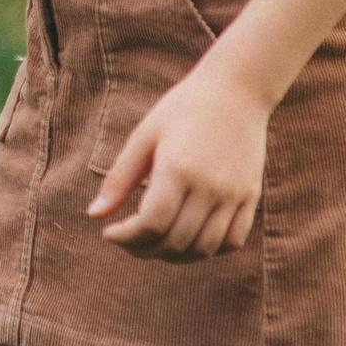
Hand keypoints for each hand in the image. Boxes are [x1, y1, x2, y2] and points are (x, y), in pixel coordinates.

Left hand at [88, 66, 270, 260]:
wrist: (236, 90)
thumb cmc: (182, 109)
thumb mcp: (144, 136)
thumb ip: (120, 178)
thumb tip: (94, 215)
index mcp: (177, 169)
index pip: (152, 224)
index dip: (126, 237)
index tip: (109, 233)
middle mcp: (209, 187)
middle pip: (176, 241)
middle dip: (144, 250)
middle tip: (127, 241)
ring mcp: (234, 194)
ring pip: (205, 248)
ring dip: (175, 255)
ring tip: (153, 244)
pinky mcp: (251, 197)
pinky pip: (233, 241)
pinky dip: (209, 249)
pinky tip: (188, 239)